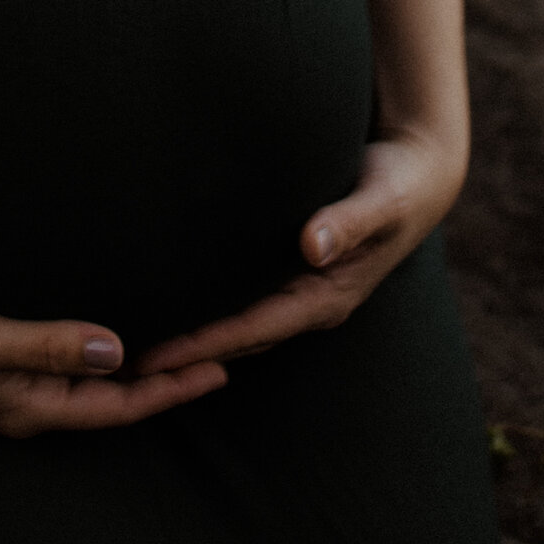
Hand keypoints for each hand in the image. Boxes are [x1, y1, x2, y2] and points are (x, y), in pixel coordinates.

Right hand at [0, 274, 228, 438]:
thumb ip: (45, 345)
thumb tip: (115, 350)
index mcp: (28, 407)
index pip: (117, 407)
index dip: (169, 391)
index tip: (218, 371)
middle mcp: (24, 407)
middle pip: (110, 405)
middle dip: (162, 386)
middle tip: (213, 359)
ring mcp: (7, 392)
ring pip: (87, 391)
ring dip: (131, 375)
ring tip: (174, 353)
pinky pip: (61, 372)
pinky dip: (94, 360)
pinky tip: (101, 341)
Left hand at [134, 127, 464, 378]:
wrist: (419, 176)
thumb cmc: (398, 185)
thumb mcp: (380, 200)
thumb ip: (347, 221)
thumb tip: (311, 246)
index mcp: (328, 296)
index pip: (252, 328)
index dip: (203, 344)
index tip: (156, 358)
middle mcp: (313, 302)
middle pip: (239, 340)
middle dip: (187, 356)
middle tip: (124, 367)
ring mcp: (305, 292)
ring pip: (241, 327)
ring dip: (196, 341)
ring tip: (140, 351)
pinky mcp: (297, 274)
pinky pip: (248, 303)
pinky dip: (213, 312)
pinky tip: (178, 307)